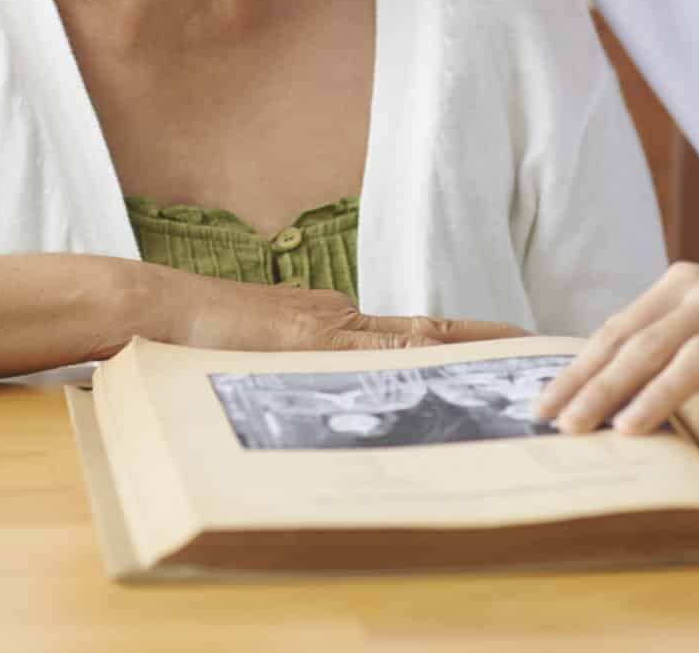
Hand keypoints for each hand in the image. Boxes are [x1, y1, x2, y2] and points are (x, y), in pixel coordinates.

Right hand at [143, 264, 525, 354]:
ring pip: (414, 337)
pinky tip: (452, 367)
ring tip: (521, 357)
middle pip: (428, 331)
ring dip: (470, 349)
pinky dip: (419, 358)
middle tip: (542, 351)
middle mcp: (340, 318)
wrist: (155, 306)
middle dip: (486, 343)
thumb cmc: (197, 336)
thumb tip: (333, 393)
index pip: (413, 334)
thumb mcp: (259, 355)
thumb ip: (297, 364)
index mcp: (331, 322)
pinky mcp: (309, 338)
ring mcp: (327, 326)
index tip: (510, 350)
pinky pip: (376, 351)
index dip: (466, 342)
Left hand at [531, 253, 698, 435]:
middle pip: (647, 344)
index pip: (618, 332)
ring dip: (661, 391)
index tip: (544, 408)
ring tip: (628, 427)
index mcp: (682, 287)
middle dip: (602, 387)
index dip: (580, 370)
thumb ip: (666, 331)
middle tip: (567, 426)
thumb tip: (607, 374)